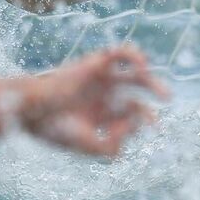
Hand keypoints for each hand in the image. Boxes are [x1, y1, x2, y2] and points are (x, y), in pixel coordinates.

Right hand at [19, 45, 168, 155]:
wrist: (34, 109)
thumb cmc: (56, 129)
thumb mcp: (89, 146)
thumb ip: (113, 146)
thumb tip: (132, 126)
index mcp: (101, 117)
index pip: (129, 121)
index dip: (135, 127)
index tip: (123, 133)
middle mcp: (104, 97)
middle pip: (136, 100)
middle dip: (150, 109)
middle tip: (161, 120)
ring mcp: (101, 79)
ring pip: (134, 76)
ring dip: (152, 83)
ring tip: (165, 96)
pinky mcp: (96, 62)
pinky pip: (121, 53)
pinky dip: (135, 56)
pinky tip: (142, 67)